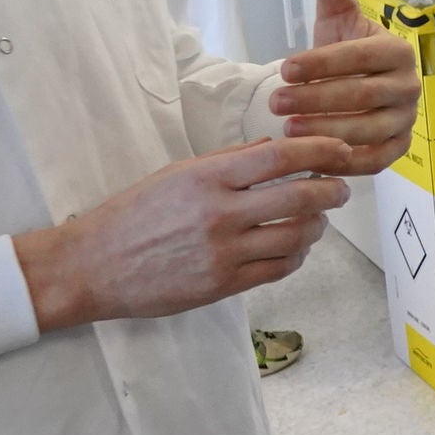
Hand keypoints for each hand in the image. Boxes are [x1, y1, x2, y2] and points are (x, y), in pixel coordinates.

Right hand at [13, 137, 353, 332]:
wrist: (94, 265)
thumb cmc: (134, 214)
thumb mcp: (177, 174)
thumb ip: (228, 162)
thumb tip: (273, 149)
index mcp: (207, 177)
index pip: (281, 157)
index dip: (321, 152)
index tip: (340, 152)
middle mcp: (220, 213)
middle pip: (301, 198)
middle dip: (332, 192)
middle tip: (340, 190)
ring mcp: (223, 253)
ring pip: (297, 237)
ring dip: (317, 226)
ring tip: (317, 220)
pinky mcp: (223, 285)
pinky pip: (278, 269)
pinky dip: (296, 256)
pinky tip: (293, 247)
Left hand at [269, 0, 421, 172]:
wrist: (360, 88)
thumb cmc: (345, 54)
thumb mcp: (335, 18)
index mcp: (397, 51)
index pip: (360, 57)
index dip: (322, 63)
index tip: (284, 68)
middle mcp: (409, 87)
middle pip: (363, 95)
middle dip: (317, 99)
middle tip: (277, 102)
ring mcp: (405, 121)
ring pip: (369, 130)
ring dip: (327, 132)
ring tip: (289, 130)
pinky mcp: (398, 150)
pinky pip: (375, 161)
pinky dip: (345, 162)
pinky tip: (311, 159)